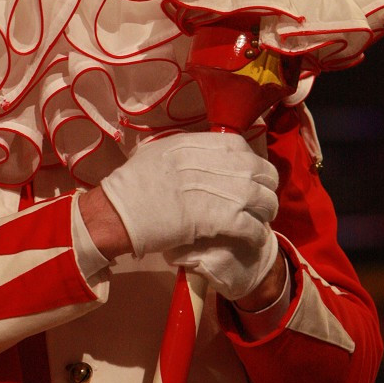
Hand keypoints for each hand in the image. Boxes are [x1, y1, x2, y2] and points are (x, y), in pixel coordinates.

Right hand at [98, 132, 278, 297]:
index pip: (238, 145)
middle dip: (267, 185)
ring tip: (262, 220)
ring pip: (260, 197)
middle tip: (262, 199)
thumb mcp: (154, 153)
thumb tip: (197, 154)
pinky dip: (256, 232)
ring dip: (266, 210)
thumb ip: (180, 151)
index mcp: (191, 144)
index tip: (251, 174)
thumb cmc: (129, 185)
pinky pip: (249, 224)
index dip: (251, 161)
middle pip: (256, 170)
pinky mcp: (213, 219)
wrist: (116, 213)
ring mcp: (213, 190)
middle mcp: (207, 162)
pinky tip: (253, 238)